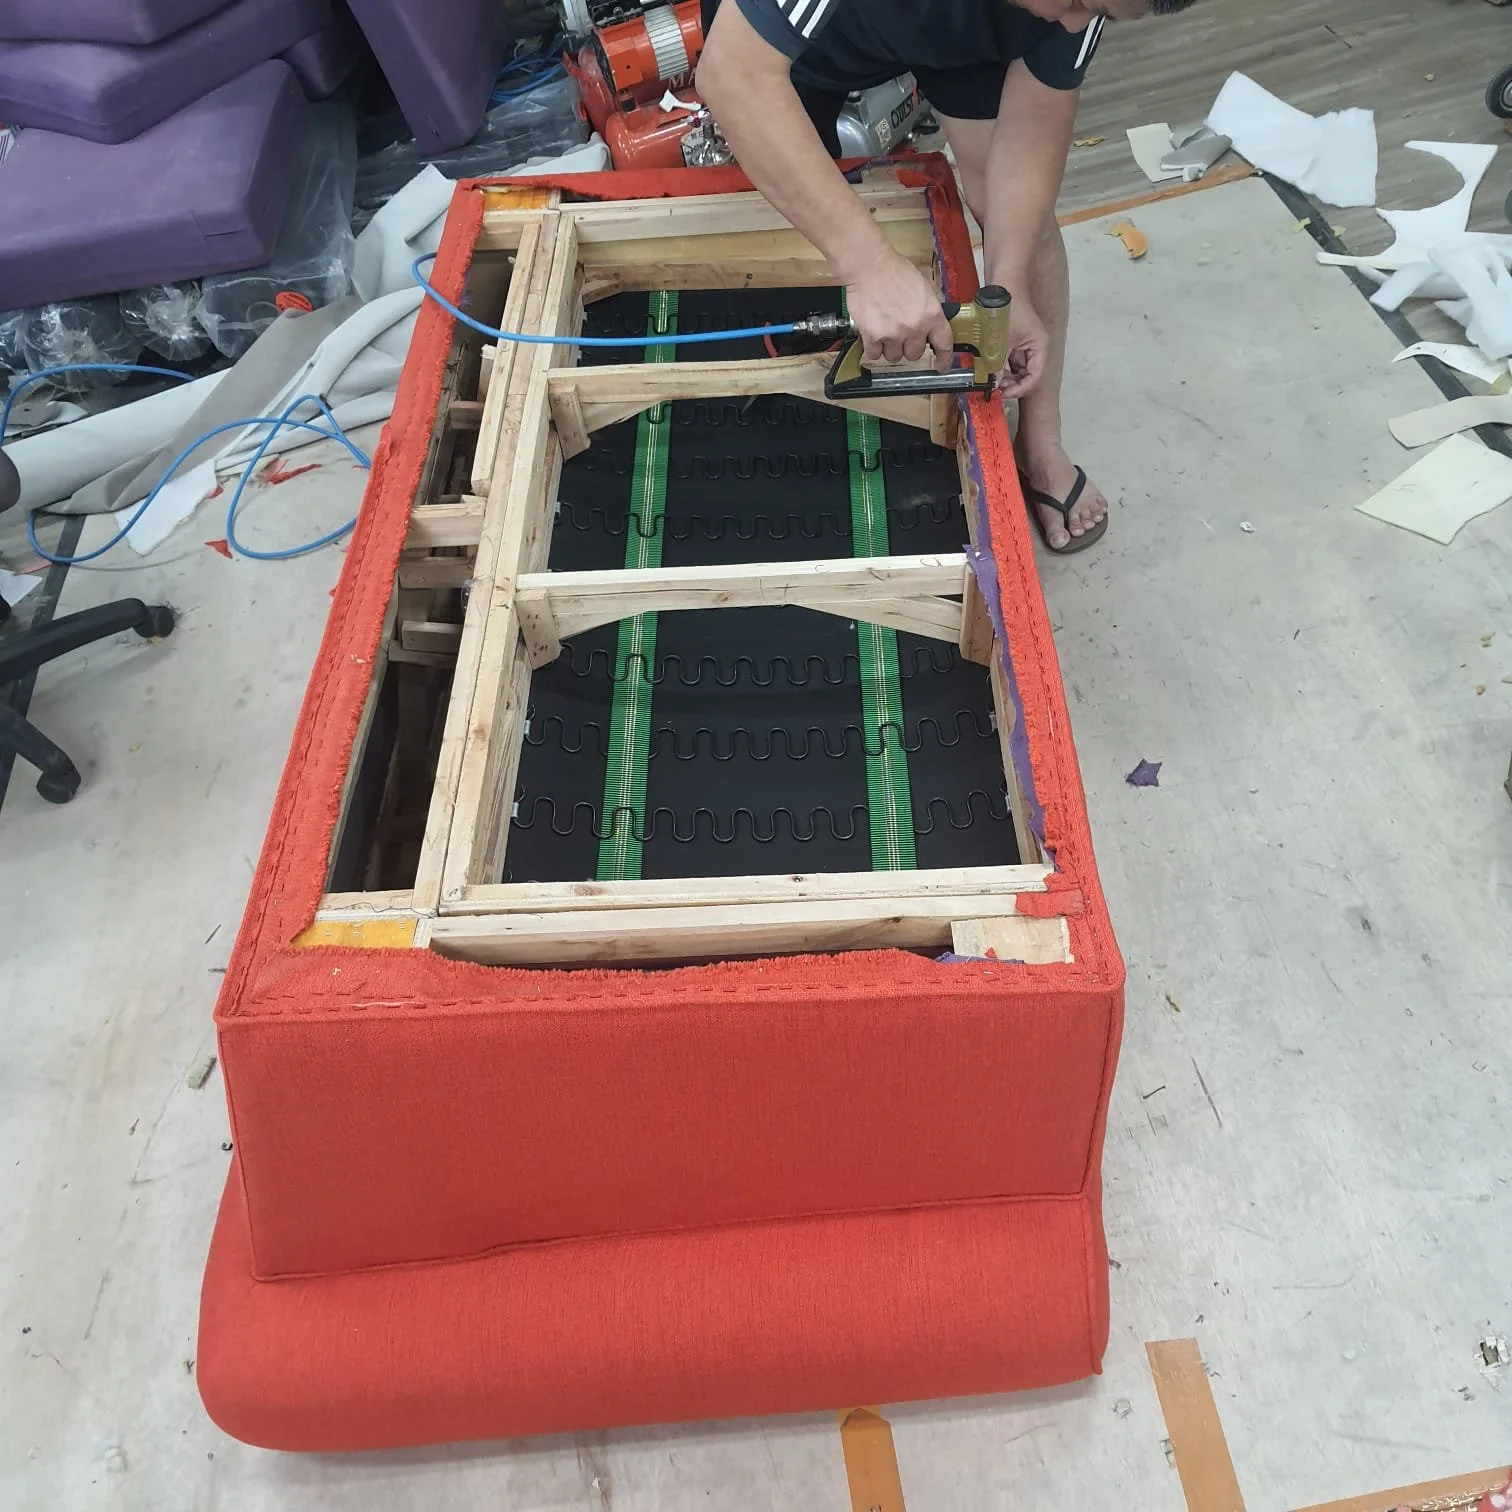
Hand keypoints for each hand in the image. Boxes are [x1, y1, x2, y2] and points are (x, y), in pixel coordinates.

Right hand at [843, 249, 953, 371]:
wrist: (870, 266)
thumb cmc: (896, 272)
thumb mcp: (925, 288)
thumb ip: (931, 309)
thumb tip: (933, 325)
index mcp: (931, 314)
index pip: (944, 344)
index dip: (944, 358)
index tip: (941, 366)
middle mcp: (914, 328)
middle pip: (914, 354)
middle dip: (908, 346)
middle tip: (901, 333)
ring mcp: (893, 334)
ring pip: (894, 357)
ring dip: (890, 348)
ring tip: (885, 330)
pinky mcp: (873, 336)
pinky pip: (874, 354)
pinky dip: (873, 348)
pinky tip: (873, 334)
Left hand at [997, 295, 1049, 398]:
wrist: (1004, 283)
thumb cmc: (1009, 307)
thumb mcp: (1002, 342)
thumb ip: (997, 365)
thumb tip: (993, 384)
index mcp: (1039, 347)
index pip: (1035, 377)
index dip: (1020, 388)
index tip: (1004, 392)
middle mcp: (1034, 347)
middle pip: (1026, 374)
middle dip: (1011, 382)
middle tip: (994, 386)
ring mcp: (1024, 344)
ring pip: (1016, 368)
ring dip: (1004, 374)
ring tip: (990, 376)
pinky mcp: (1013, 340)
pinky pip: (1008, 358)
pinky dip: (999, 364)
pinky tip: (988, 366)